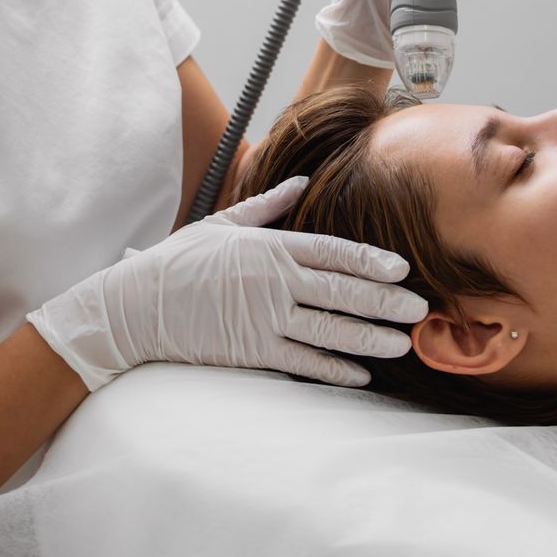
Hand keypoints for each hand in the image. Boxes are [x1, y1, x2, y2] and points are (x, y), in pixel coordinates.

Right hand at [26, 176, 429, 390]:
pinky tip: (361, 373)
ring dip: (371, 337)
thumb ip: (266, 206)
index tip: (402, 270)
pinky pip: (303, 361)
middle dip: (385, 301)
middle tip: (420, 310)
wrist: (136, 305)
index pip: (332, 251)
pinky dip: (334, 368)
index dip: (370, 261)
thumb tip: (299, 184)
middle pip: (342, 291)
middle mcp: (273, 280)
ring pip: (330, 329)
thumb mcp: (221, 223)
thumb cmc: (178, 262)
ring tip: (402, 343)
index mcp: (269, 246)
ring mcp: (264, 317)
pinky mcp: (252, 349)